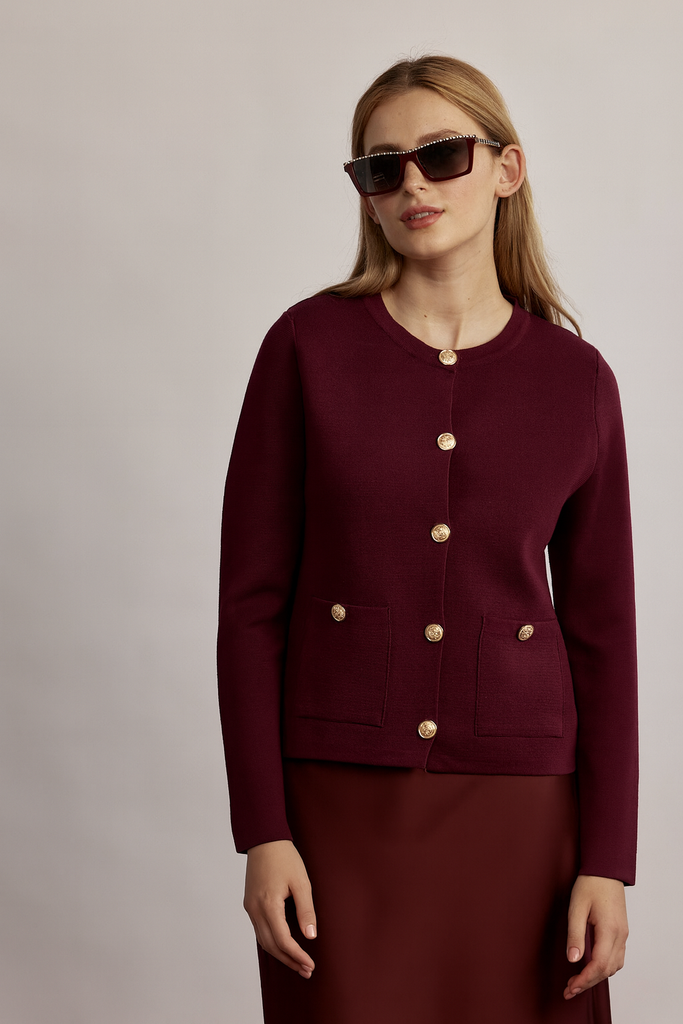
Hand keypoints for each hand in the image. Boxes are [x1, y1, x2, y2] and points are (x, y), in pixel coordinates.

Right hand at [244, 839, 316, 978]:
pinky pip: (259, 930)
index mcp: (268, 904)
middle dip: (289, 960)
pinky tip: (283, 945)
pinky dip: (272, 942)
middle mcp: (255, 909)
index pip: (282, 940)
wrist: (264, 839)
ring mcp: (250, 907)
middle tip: (306, 970)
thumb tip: (310, 936)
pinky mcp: (250, 904)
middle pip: (271, 945)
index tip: (310, 964)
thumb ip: (306, 909)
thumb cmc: (284, 857)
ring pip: (263, 940)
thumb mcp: (301, 882)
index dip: (296, 955)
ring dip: (280, 954)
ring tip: (297, 963)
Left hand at [564, 874, 628, 999]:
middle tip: (569, 989)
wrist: (606, 869)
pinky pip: (617, 957)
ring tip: (577, 981)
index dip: (584, 979)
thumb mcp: (576, 907)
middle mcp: (620, 936)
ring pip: (614, 966)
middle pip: (607, 970)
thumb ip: (575, 934)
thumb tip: (573, 959)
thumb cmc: (589, 885)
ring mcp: (623, 934)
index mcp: (609, 930)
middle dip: (588, 982)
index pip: (599, 965)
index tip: (570, 987)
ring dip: (596, 977)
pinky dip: (604, 967)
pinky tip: (592, 967)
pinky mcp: (621, 931)